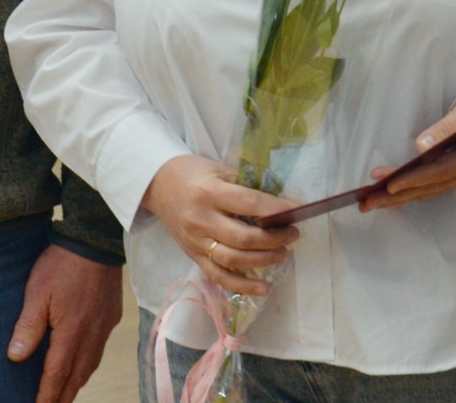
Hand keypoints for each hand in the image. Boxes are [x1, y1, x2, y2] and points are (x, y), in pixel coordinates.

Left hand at [6, 245, 122, 402]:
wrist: (96, 239)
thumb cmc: (63, 263)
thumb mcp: (38, 292)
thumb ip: (28, 326)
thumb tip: (16, 356)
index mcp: (72, 332)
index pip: (58, 374)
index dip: (47, 396)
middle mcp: (92, 334)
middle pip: (77, 376)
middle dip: (63, 397)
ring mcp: (104, 325)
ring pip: (91, 365)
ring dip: (76, 383)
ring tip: (65, 393)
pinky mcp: (110, 315)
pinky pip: (99, 349)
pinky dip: (88, 364)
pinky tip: (83, 363)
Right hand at [140, 155, 299, 297]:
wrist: (156, 185)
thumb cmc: (191, 172)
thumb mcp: (217, 167)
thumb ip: (244, 182)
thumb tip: (279, 197)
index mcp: (209, 192)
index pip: (249, 204)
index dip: (276, 210)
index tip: (299, 210)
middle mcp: (202, 220)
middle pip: (243, 237)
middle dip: (273, 239)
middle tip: (293, 234)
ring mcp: (196, 241)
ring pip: (233, 260)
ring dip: (263, 261)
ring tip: (283, 254)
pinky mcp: (193, 255)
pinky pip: (218, 276)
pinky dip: (242, 285)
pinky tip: (263, 288)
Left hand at [360, 99, 455, 211]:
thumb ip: (445, 128)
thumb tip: (420, 145)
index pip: (436, 172)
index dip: (412, 180)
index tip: (388, 185)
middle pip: (425, 188)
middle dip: (394, 196)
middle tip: (366, 202)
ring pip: (424, 192)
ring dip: (396, 198)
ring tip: (369, 203)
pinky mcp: (453, 179)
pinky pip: (427, 189)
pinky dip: (407, 193)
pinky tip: (389, 195)